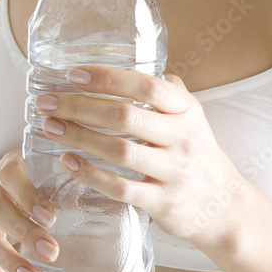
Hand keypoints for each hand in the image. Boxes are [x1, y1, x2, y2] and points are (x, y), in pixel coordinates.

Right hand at [0, 150, 59, 271]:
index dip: (28, 197)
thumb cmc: (29, 176)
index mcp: (7, 168)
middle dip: (24, 232)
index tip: (51, 217)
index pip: (11, 177)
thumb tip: (111, 197)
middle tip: (52, 252)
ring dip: (9, 261)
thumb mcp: (41, 167)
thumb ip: (66, 177)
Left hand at [34, 67, 249, 257]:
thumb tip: (128, 65)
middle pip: (125, 116)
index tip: (73, 75)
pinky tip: (69, 163)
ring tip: (51, 128)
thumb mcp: (191, 116)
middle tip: (48, 103)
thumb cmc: (197, 153)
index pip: (145, 86)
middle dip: (80, 107)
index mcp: (186, 109)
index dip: (107, 78)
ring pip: (119, 151)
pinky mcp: (164, 202)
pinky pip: (122, 188)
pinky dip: (91, 175)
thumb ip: (165, 91)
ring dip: (79, 137)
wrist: (223, 206)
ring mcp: (174, 171)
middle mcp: (182, 137)